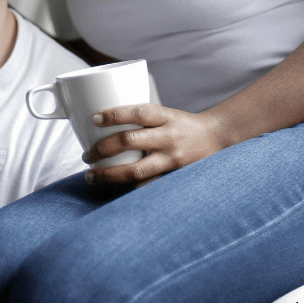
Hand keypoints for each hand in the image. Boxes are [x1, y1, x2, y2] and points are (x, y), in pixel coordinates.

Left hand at [82, 104, 228, 184]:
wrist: (216, 139)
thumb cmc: (182, 125)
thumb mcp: (165, 114)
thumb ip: (140, 119)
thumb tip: (100, 122)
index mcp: (166, 116)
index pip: (138, 112)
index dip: (115, 115)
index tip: (95, 119)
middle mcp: (169, 137)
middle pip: (130, 141)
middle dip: (103, 148)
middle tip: (86, 155)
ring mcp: (172, 159)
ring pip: (136, 170)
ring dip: (109, 174)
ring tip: (91, 176)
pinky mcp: (173, 177)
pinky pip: (146, 186)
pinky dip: (127, 189)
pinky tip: (112, 190)